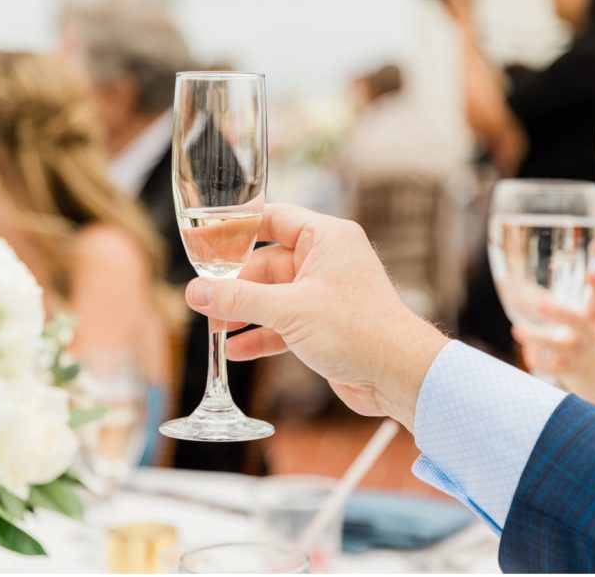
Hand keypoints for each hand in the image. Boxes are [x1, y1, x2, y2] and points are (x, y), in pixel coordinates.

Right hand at [183, 204, 449, 430]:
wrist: (398, 375)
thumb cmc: (357, 330)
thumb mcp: (289, 310)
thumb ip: (239, 299)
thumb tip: (196, 292)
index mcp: (326, 238)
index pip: (272, 219)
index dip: (235, 230)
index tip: (203, 242)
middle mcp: (327, 261)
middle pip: (266, 263)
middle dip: (234, 285)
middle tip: (203, 299)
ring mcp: (325, 295)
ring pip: (273, 297)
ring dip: (244, 312)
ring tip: (214, 326)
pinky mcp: (324, 326)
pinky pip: (283, 324)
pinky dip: (261, 335)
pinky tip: (236, 349)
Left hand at [512, 274, 594, 395]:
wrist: (593, 371)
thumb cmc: (583, 333)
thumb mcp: (587, 314)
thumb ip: (575, 292)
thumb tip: (567, 262)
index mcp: (592, 317)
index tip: (591, 273)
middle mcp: (588, 335)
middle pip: (579, 324)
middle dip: (560, 313)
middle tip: (539, 303)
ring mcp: (578, 353)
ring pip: (560, 347)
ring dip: (537, 338)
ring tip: (516, 329)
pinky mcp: (567, 369)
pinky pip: (550, 367)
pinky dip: (537, 359)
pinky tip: (527, 349)